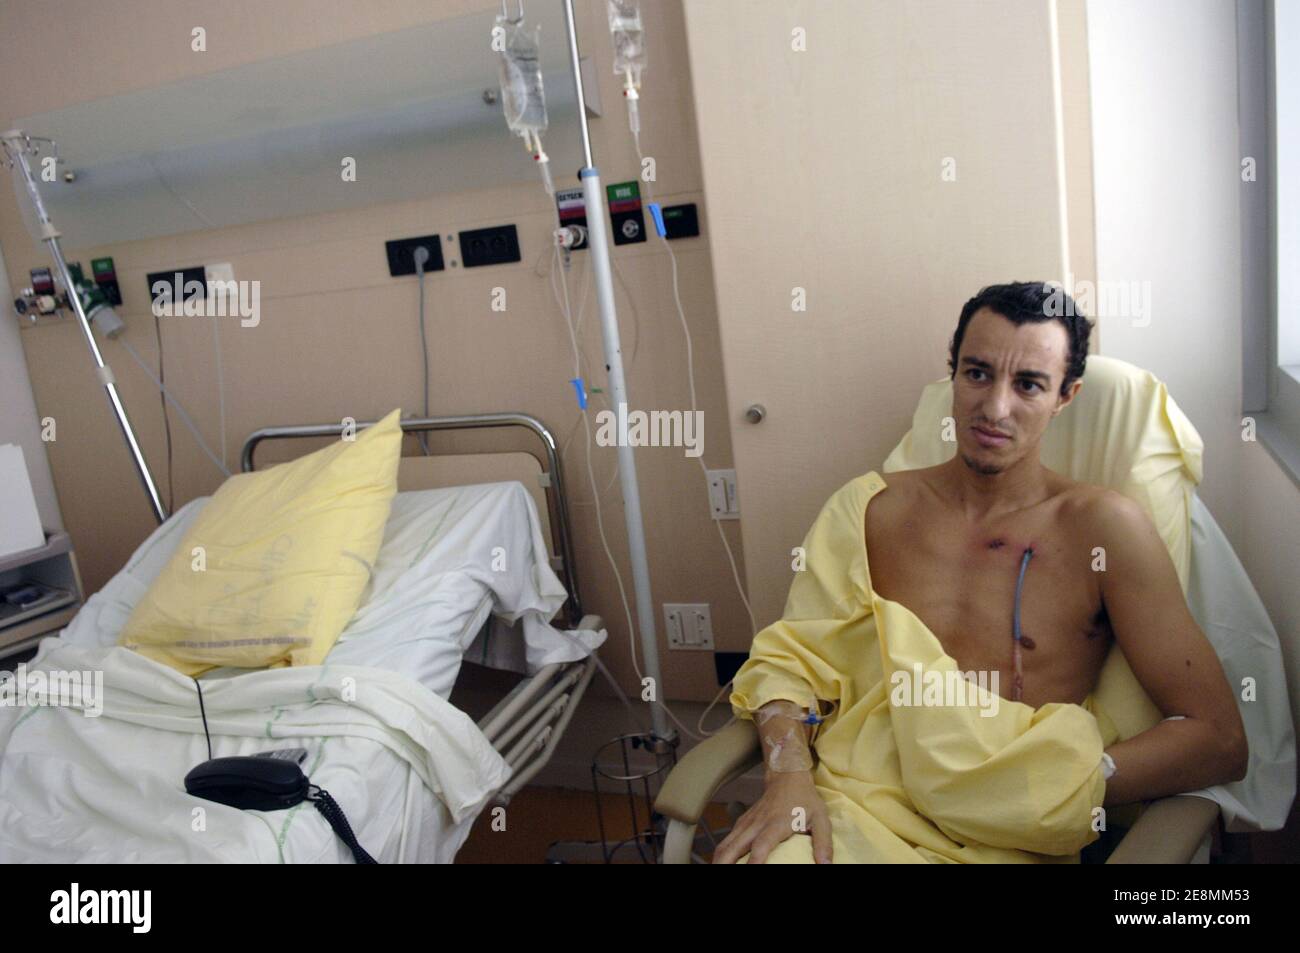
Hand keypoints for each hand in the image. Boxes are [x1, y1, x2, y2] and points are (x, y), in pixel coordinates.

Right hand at [712, 771, 832, 863]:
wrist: (787, 777)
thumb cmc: (805, 800)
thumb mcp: (821, 819)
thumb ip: (823, 843)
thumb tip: (826, 865)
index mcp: (776, 824)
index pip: (761, 845)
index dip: (754, 862)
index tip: (752, 871)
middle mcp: (757, 824)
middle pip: (733, 847)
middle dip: (725, 865)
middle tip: (723, 875)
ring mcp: (746, 823)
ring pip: (725, 845)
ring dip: (719, 861)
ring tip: (719, 872)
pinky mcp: (742, 823)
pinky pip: (727, 841)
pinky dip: (722, 855)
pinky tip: (723, 864)